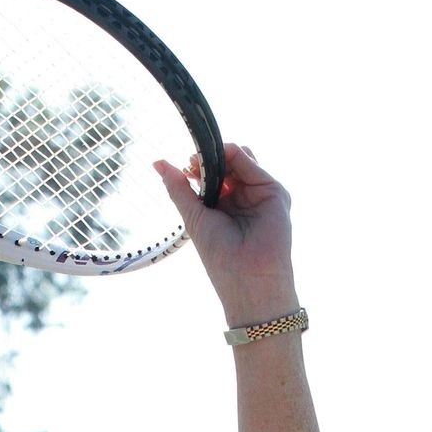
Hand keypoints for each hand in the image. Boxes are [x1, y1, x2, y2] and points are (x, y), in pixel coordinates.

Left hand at [154, 143, 297, 325]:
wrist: (249, 277)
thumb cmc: (220, 256)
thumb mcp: (193, 217)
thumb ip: (178, 189)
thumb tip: (157, 162)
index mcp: (222, 206)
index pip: (212, 175)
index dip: (198, 167)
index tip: (185, 167)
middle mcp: (241, 199)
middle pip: (227, 164)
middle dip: (209, 159)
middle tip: (193, 163)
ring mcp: (258, 194)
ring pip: (242, 159)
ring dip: (222, 154)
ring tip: (207, 164)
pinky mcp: (274, 192)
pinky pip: (253, 165)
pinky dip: (237, 155)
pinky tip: (224, 157)